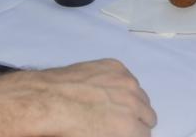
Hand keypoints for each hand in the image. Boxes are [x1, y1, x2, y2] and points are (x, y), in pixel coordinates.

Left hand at [16, 59, 155, 136]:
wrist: (47, 100)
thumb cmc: (67, 129)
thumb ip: (117, 134)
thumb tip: (118, 131)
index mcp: (129, 127)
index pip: (145, 135)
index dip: (132, 135)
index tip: (123, 134)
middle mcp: (133, 103)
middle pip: (148, 116)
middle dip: (136, 120)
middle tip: (117, 123)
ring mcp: (125, 81)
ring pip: (141, 95)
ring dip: (131, 102)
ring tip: (109, 106)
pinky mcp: (115, 66)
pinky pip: (128, 78)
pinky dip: (120, 85)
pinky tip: (102, 90)